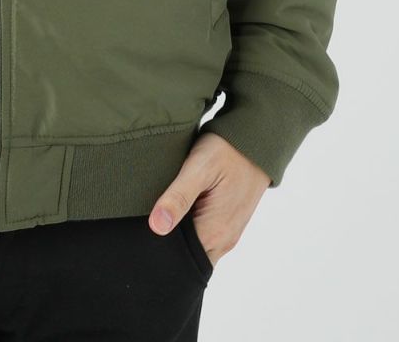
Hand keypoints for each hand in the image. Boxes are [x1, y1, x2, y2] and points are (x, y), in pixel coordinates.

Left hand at [147, 131, 270, 268]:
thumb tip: (157, 227)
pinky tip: (177, 212)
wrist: (257, 139)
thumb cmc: (227, 150)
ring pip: (196, 249)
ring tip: (160, 216)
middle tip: (146, 227)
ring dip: (178, 239)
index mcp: (214, 233)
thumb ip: (178, 197)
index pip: (179, 259)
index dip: (159, 250)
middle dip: (167, 249)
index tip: (142, 236)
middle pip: (187, 259)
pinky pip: (204, 237)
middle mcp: (223, 240)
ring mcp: (228, 233)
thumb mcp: (199, 168)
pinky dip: (189, 230)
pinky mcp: (228, 223)